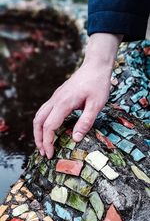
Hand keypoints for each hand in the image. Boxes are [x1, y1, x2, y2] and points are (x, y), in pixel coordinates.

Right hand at [33, 33, 121, 158]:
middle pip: (38, 121)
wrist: (95, 66)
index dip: (47, 142)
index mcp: (64, 103)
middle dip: (38, 138)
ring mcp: (55, 97)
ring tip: (43, 144)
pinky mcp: (58, 96)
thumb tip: (75, 139)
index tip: (50, 154)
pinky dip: (43, 123)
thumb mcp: (96, 105)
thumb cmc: (98, 84)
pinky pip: (45, 111)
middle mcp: (56, 100)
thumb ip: (85, 122)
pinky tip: (49, 130)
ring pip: (39, 115)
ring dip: (38, 131)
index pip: (49, 126)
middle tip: (43, 153)